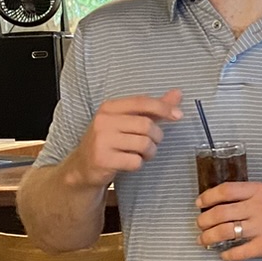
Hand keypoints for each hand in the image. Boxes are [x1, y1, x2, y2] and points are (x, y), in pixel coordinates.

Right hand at [68, 91, 182, 188]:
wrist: (83, 166)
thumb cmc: (110, 141)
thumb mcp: (127, 121)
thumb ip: (152, 108)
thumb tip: (177, 94)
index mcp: (109, 107)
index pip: (141, 102)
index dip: (163, 107)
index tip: (178, 115)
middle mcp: (103, 121)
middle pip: (146, 125)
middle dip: (156, 136)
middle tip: (152, 143)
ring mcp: (102, 140)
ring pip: (143, 143)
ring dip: (149, 152)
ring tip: (142, 154)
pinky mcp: (103, 159)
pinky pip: (135, 161)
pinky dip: (139, 163)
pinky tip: (130, 162)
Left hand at [197, 182, 261, 260]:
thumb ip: (245, 196)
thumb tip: (217, 204)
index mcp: (257, 191)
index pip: (226, 190)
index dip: (208, 197)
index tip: (199, 203)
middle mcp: (258, 207)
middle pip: (221, 213)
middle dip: (204, 220)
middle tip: (200, 225)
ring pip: (226, 232)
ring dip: (209, 237)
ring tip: (203, 240)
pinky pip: (239, 252)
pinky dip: (227, 255)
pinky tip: (223, 255)